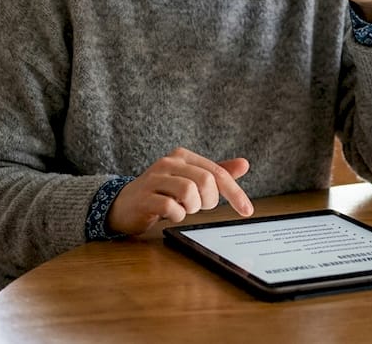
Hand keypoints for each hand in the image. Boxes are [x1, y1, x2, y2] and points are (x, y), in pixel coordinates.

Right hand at [106, 147, 253, 234]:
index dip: (235, 192)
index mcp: (183, 156)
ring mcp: (154, 179)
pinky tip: (171, 214)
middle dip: (209, 200)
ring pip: (188, 191)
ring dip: (192, 208)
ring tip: (183, 209)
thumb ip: (216, 173)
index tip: (247, 211)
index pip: (217, 172)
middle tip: (199, 207)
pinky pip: (171, 207)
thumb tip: (244, 164)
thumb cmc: (162, 192)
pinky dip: (177, 216)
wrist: (124, 205)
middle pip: (205, 181)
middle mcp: (168, 163)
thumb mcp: (190, 180)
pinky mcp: (144, 197)